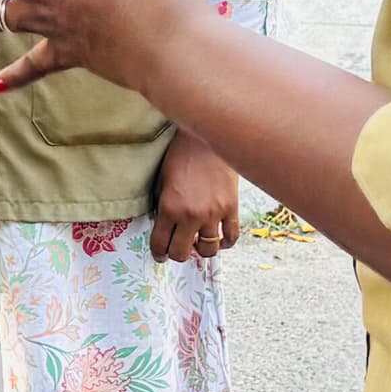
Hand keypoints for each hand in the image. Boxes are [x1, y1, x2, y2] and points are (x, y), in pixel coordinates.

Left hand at [149, 130, 242, 265]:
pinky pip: (231, 237)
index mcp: (169, 207)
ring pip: (208, 250)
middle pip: (182, 253)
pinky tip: (219, 239)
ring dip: (201, 249)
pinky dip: (225, 243)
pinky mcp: (231, 208)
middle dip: (176, 254)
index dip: (158, 254)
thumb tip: (163, 227)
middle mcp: (191, 215)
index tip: (160, 255)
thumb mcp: (161, 180)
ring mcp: (213, 213)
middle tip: (177, 248)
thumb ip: (161, 205)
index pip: (161, 244)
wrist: (207, 137)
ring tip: (198, 242)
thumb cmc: (180, 155)